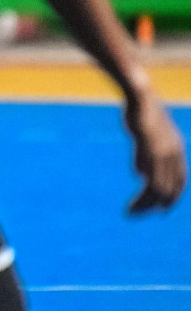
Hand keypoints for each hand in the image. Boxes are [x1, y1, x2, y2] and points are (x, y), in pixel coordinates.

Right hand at [124, 94, 186, 213]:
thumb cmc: (141, 113)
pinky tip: (134, 200)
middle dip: (153, 205)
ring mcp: (163, 152)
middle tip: (136, 214)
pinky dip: (143, 194)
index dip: (171, 198)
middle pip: (168, 188)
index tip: (159, 210)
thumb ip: (146, 155)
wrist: (140, 96)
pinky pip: (150, 178)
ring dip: (145, 203)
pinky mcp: (151, 150)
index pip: (179, 182)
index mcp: (176, 151)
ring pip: (158, 188)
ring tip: (131, 212)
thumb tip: (140, 174)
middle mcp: (174, 154)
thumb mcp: (146, 137)